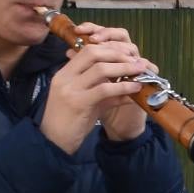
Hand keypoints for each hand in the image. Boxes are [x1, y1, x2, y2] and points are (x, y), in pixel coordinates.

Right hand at [40, 21, 151, 152]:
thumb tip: (126, 82)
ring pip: (100, 69)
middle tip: (136, 60)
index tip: (127, 53)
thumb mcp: (84, 100)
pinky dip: (123, 86)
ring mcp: (70, 89)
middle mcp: (65, 78)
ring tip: (140, 70)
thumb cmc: (69, 123)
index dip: (109, 49)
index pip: (87, 50)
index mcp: (64, 74)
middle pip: (93, 53)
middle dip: (118, 54)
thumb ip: (100, 89)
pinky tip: (135, 88)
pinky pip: (104, 89)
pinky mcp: (78, 103)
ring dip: (124, 67)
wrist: (53, 144)